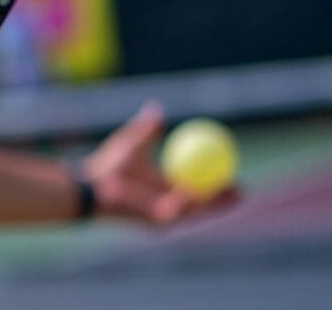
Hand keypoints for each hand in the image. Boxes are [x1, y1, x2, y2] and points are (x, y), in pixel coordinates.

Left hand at [80, 100, 237, 224]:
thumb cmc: (107, 165)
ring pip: (196, 211)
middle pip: (204, 205)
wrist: (90, 184)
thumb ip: (147, 129)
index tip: (232, 170)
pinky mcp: (156, 223)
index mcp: (164, 188)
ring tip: (232, 192)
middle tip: (242, 189)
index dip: (216, 183)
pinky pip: (179, 212)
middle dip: (224, 201)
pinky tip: (197, 192)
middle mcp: (166, 205)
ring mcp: (163, 216)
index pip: (197, 187)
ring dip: (213, 202)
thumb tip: (157, 109)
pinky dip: (189, 201)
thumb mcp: (132, 142)